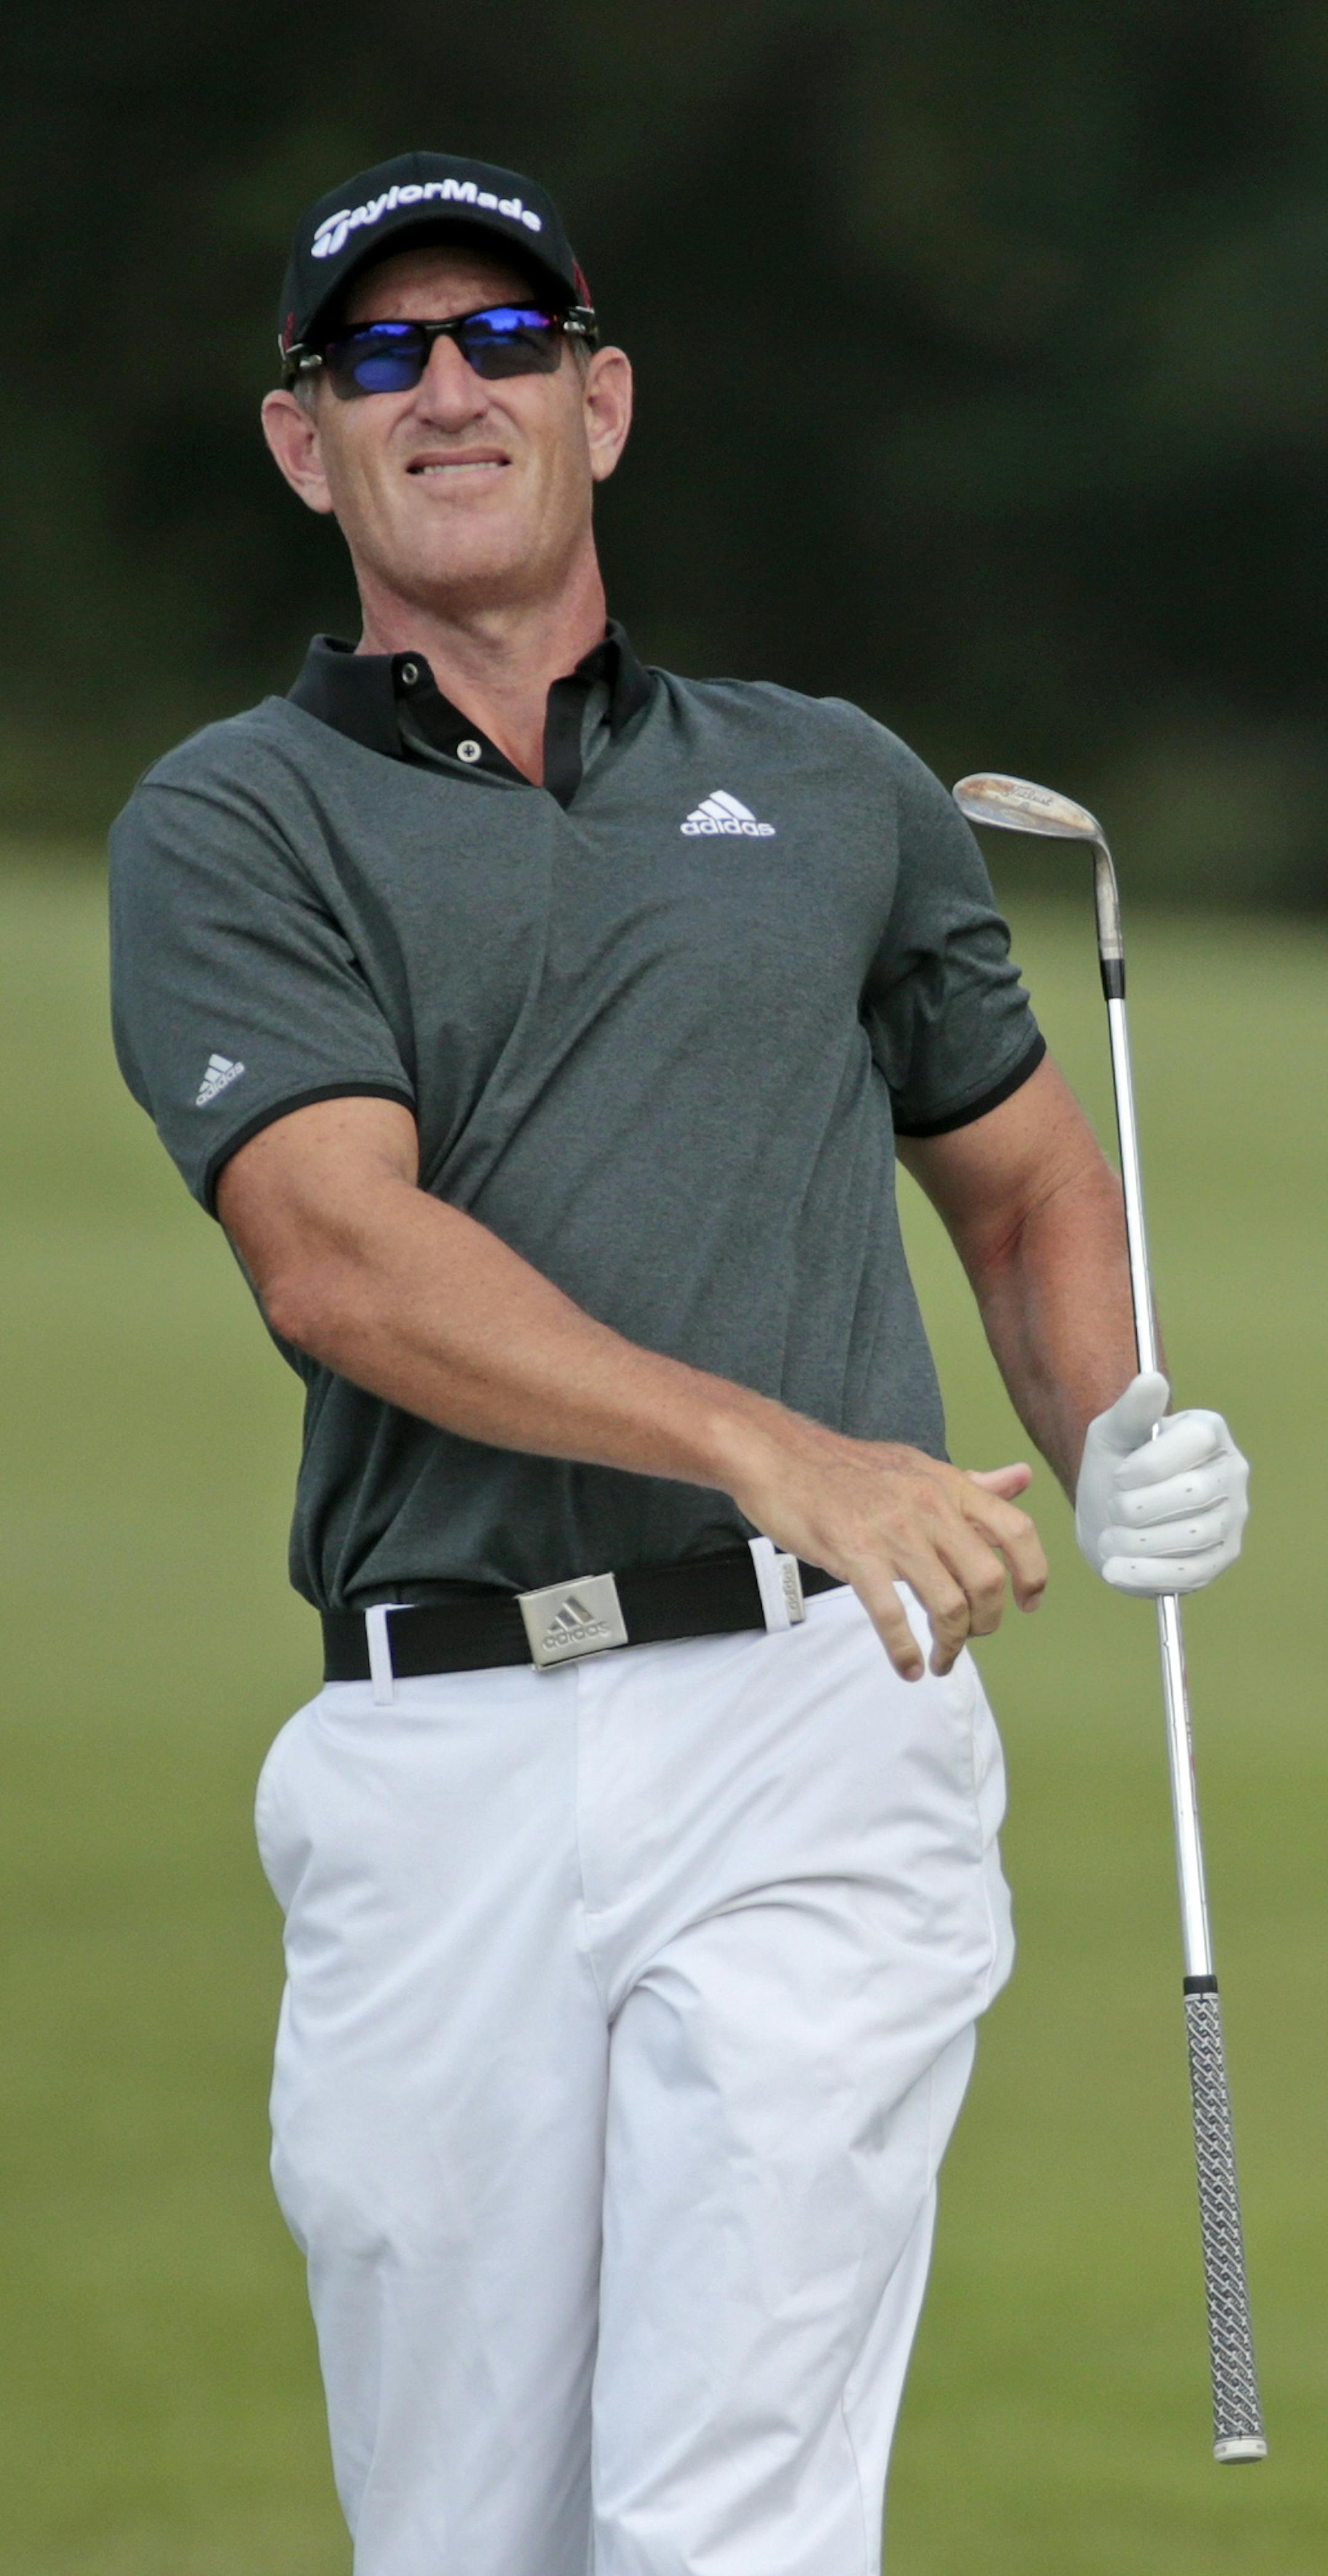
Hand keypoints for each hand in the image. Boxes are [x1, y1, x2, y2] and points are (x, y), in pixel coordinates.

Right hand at [727, 1417, 1047, 1681]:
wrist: (778, 1456)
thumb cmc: (845, 1468)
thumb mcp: (917, 1467)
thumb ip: (970, 1484)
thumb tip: (1020, 1480)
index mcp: (948, 1486)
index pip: (1015, 1530)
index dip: (1033, 1573)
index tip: (1029, 1603)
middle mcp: (929, 1507)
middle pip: (986, 1580)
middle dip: (986, 1622)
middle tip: (970, 1636)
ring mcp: (893, 1532)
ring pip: (947, 1605)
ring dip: (949, 1645)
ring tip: (939, 1659)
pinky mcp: (855, 1554)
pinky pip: (892, 1615)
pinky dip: (904, 1651)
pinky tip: (907, 1666)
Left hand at [1075, 1371, 1248, 1594]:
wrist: (1107, 1518)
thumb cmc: (1114, 1467)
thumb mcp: (1111, 1434)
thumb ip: (1130, 1410)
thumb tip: (1151, 1379)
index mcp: (1208, 1432)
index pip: (1196, 1441)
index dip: (1150, 1463)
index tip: (1118, 1475)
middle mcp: (1231, 1472)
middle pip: (1197, 1491)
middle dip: (1140, 1506)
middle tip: (1113, 1508)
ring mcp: (1232, 1518)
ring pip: (1196, 1533)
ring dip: (1139, 1540)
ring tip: (1110, 1538)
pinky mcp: (1220, 1559)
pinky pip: (1192, 1572)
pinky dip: (1147, 1573)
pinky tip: (1115, 1569)